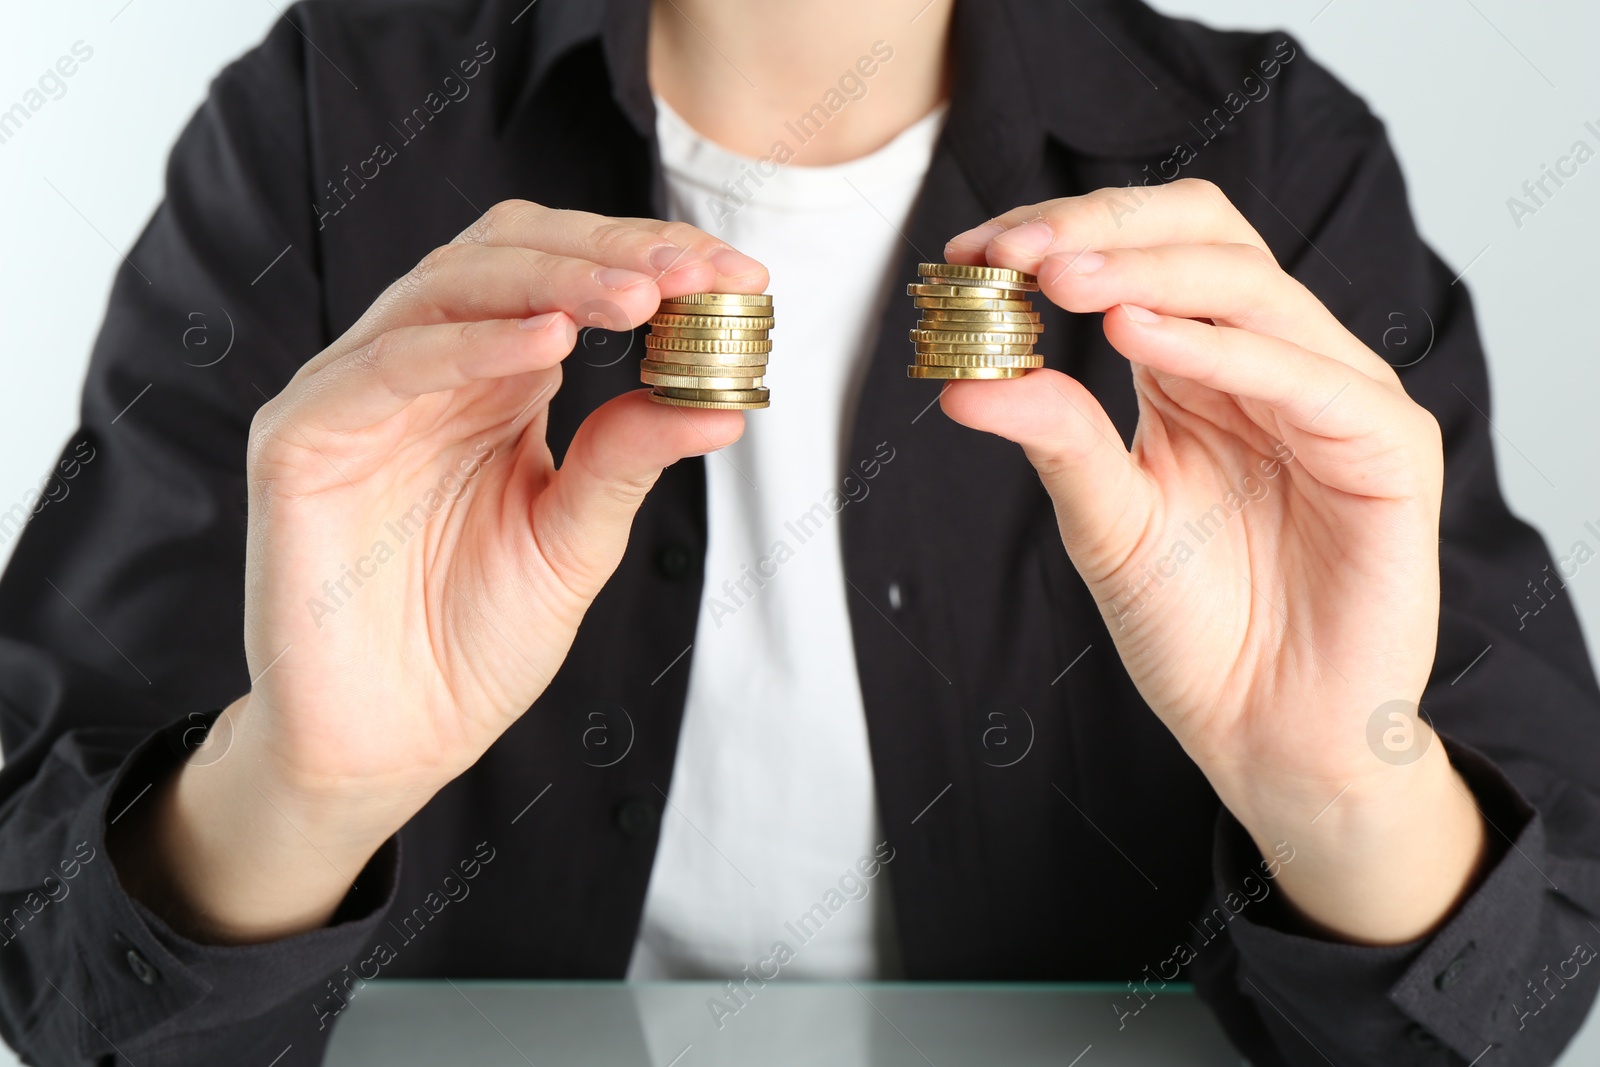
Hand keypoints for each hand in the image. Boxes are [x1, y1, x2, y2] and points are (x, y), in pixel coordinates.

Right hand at [111, 203, 766, 941]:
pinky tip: (549, 343)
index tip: (735, 273)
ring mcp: (356, 395)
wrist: (391, 743)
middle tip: (693, 272)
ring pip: (447, 288)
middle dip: (609, 252)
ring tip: (639, 296)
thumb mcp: (576, 540)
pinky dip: (469, 346)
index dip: (644, 258)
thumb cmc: (475, 641)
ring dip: (552, 280)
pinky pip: (386, 367)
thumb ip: (628, 460)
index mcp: (491, 383)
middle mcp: (424, 369)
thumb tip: (723, 403)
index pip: (562, 276)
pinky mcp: (301, 439)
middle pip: (507, 255)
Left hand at [941, 179, 1484, 943]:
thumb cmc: (1197, 630)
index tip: (973, 252)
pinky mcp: (1389, 451)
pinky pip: (1309, 378)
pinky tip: (1138, 336)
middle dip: (1101, 229)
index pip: (1148, 251)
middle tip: (1013, 251)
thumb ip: (1056, 439)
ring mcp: (1337, 398)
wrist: (1269, 735)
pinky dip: (1221, 348)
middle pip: (1207, 236)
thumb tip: (965, 382)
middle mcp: (1272, 363)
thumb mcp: (1105, 522)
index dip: (1065, 233)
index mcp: (1204, 367)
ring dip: (1147, 271)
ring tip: (1057, 278)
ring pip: (1253, 287)